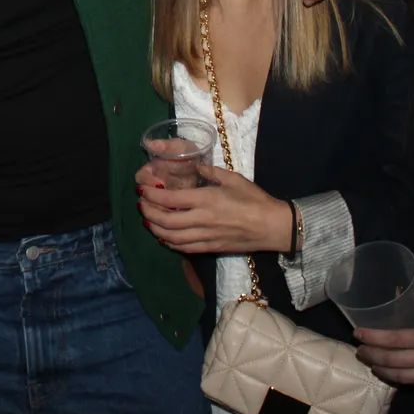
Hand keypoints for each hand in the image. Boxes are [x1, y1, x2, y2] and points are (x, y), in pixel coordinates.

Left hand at [135, 164, 290, 253]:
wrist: (272, 226)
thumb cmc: (254, 199)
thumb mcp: (232, 178)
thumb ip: (210, 171)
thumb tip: (195, 165)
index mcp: (206, 199)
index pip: (170, 199)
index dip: (151, 195)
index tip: (142, 189)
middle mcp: (202, 219)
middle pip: (165, 220)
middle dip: (148, 212)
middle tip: (141, 205)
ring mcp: (205, 236)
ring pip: (171, 236)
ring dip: (155, 228)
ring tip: (147, 220)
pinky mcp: (210, 247)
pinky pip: (184, 248)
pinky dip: (170, 243)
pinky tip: (163, 236)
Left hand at [354, 291, 413, 388]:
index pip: (392, 339)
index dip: (372, 337)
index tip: (357, 333)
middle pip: (391, 361)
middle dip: (371, 356)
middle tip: (358, 350)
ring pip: (401, 377)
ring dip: (382, 370)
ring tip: (370, 364)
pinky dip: (400, 380)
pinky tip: (393, 376)